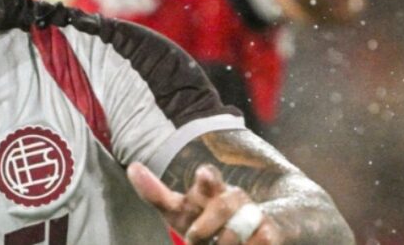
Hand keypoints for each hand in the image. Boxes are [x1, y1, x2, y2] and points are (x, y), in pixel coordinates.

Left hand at [128, 162, 280, 243]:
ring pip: (234, 233)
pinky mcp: (271, 234)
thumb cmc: (204, 222)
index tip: (204, 176)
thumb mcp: (180, 212)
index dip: (207, 179)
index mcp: (210, 188)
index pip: (209, 178)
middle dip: (203, 230)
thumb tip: (132, 167)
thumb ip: (156, 194)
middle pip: (221, 207)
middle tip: (195, 240)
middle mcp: (234, 197)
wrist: (246, 238)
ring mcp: (254, 214)